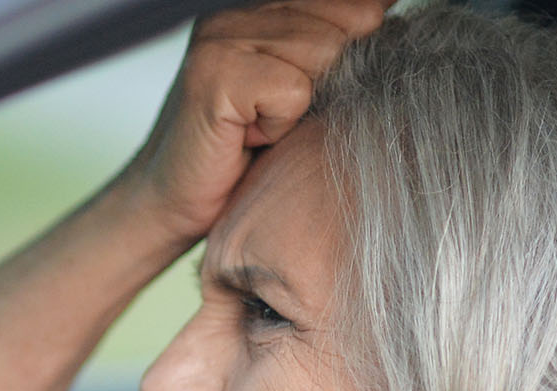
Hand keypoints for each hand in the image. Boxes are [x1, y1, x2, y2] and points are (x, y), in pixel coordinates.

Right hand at [123, 0, 390, 242]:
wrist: (169, 204)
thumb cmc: (239, 156)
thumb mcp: (299, 92)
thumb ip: (336, 49)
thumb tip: (387, 14)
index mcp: (260, 7)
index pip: (352, 2)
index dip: (359, 41)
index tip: (316, 91)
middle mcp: (237, 12)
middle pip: (347, 22)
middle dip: (333, 78)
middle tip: (282, 114)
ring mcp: (221, 37)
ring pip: (324, 52)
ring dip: (304, 104)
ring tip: (262, 126)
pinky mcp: (214, 73)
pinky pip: (293, 90)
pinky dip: (281, 124)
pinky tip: (248, 136)